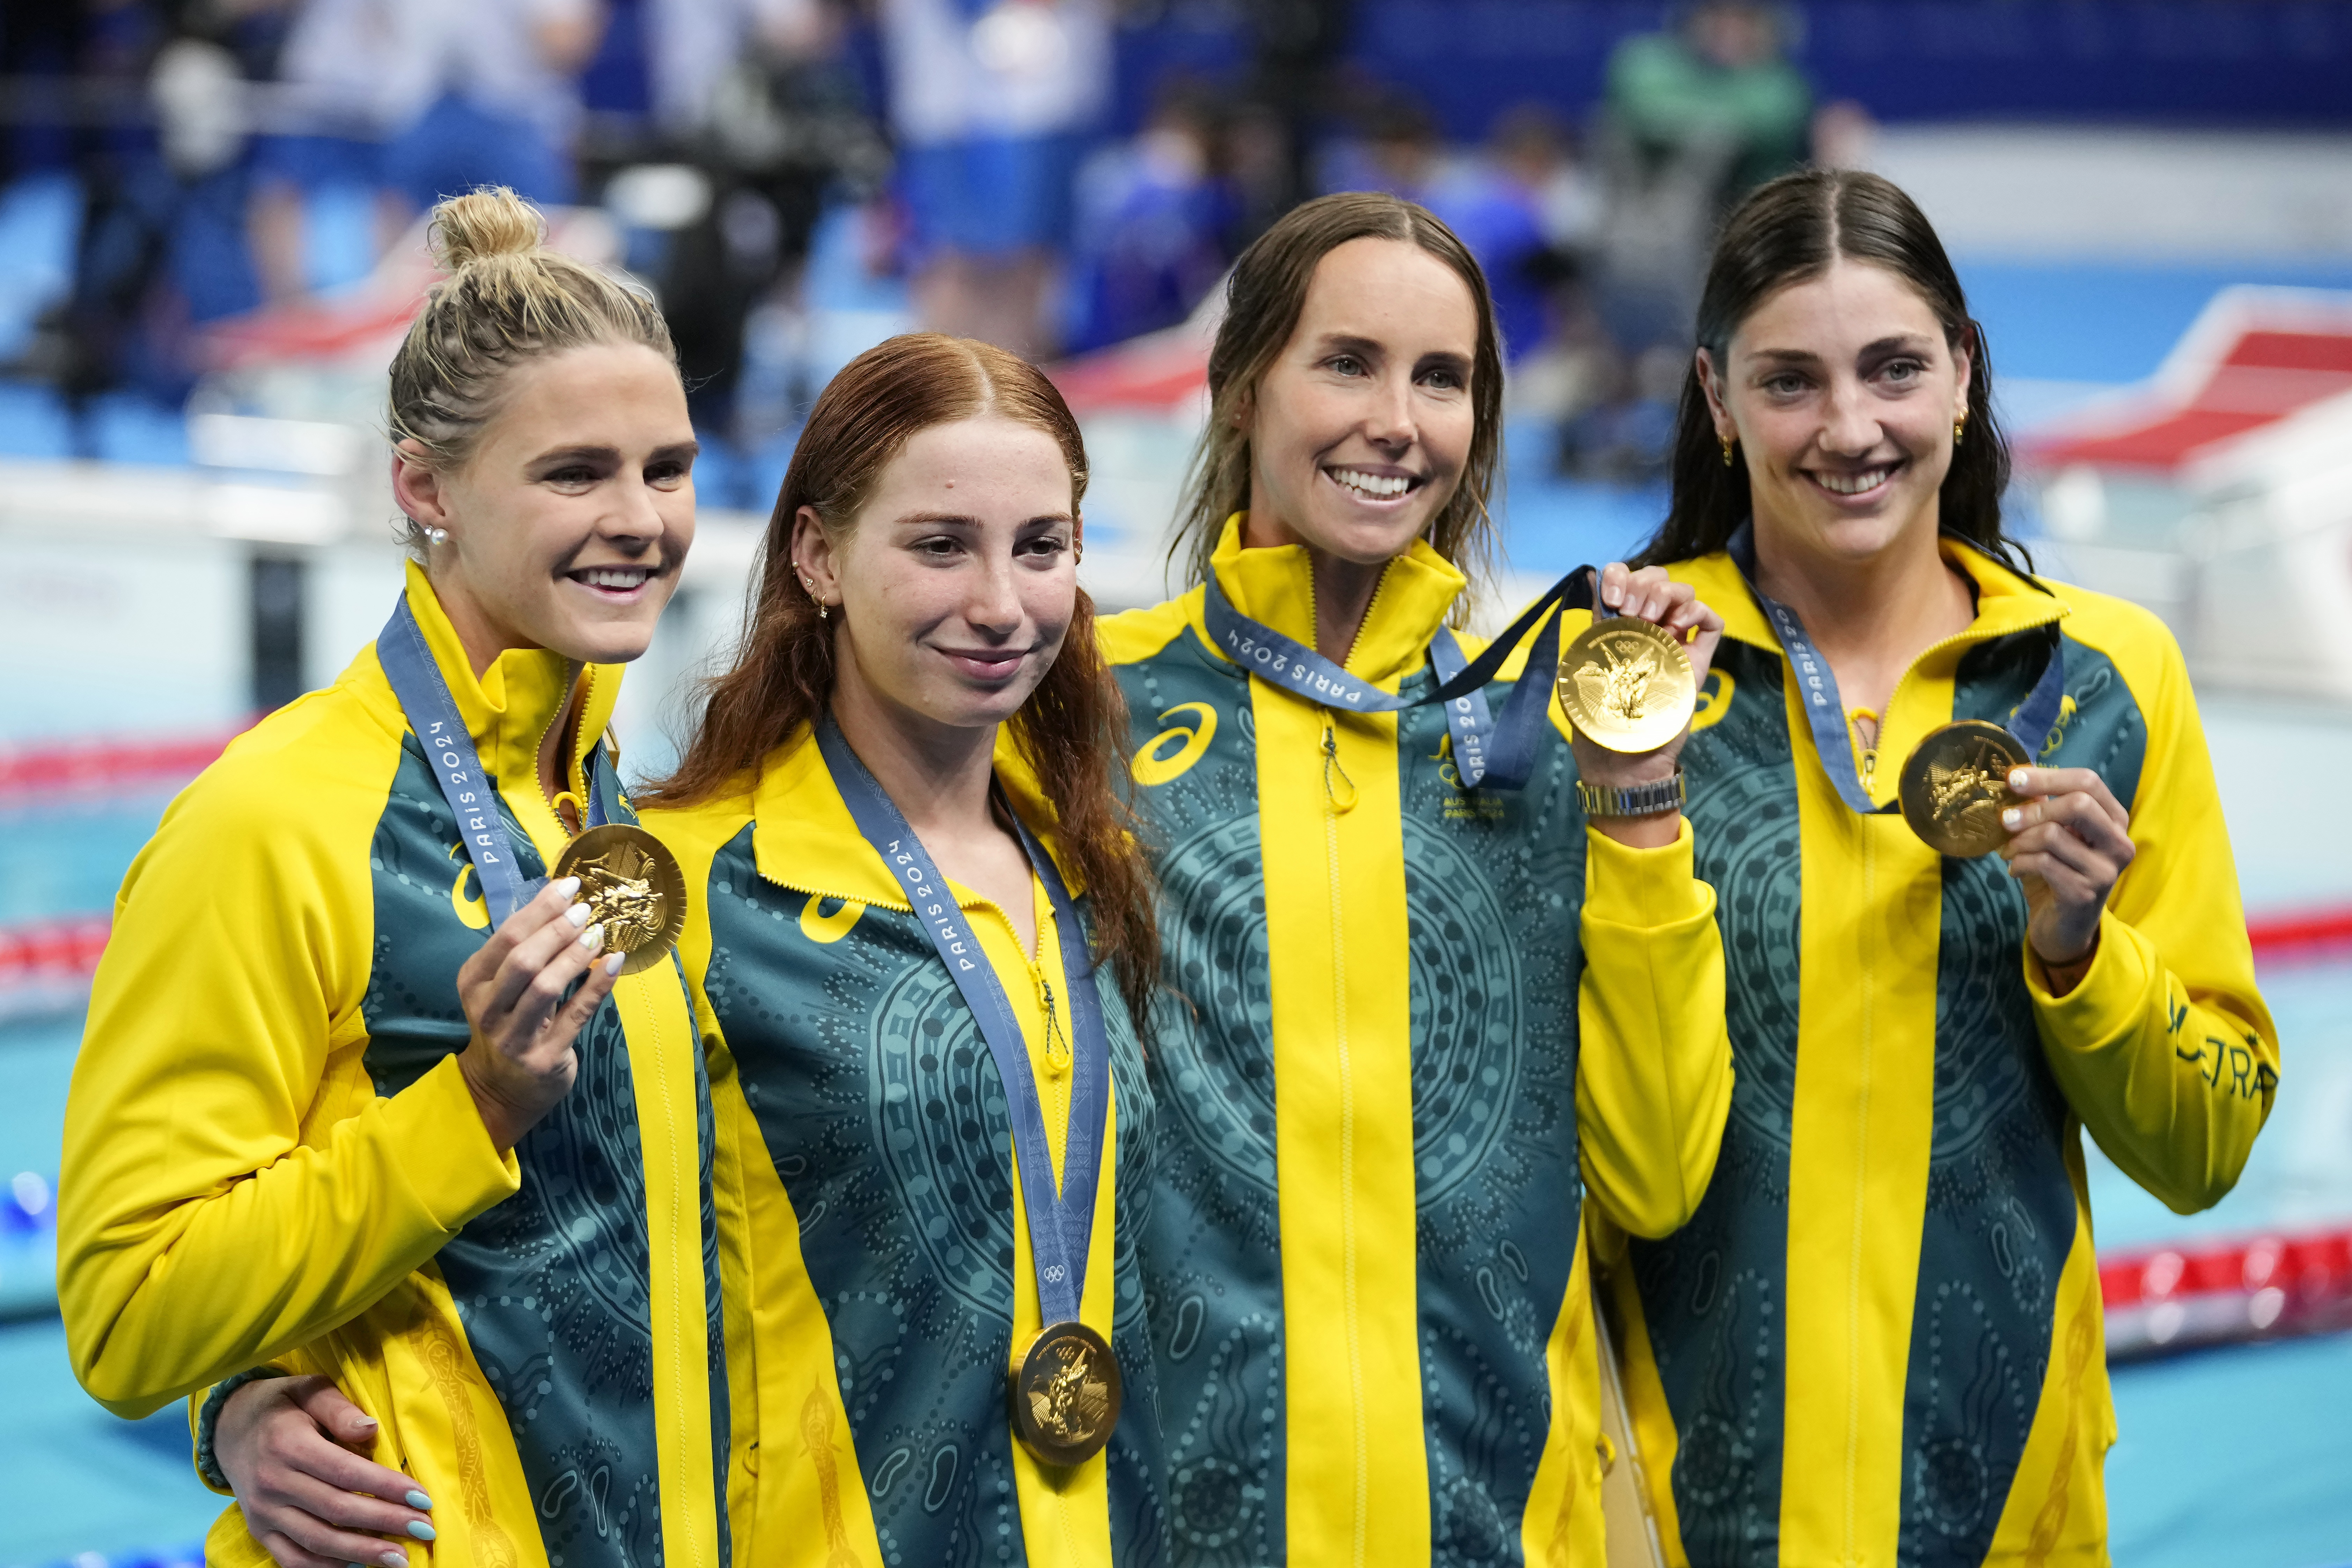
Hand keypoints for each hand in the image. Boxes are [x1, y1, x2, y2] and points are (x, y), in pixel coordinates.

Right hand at [216, 1376, 433, 1567]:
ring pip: (317, 1540)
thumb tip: (371, 1429)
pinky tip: (359, 1565)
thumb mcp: (310, 1390)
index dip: (386, 1487)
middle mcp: (273, 1483)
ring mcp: (263, 1512)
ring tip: (401, 1559)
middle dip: (385, 1523)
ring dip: (362, 1553)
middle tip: (426, 1530)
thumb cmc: (282, 1404)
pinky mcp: (259, 1530)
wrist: (230, 1426)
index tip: (423, 1498)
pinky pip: (292, 1559)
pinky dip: (326, 1567)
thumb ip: (340, 1409)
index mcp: (288, 1445)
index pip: (346, 1472)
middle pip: (337, 1510)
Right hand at [456, 874, 621, 1151]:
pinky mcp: (544, 1058)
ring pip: (546, 987)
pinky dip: (598, 986)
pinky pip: (575, 1015)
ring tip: (599, 934)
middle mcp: (488, 1009)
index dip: (540, 908)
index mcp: (474, 982)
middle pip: (523, 960)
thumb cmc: (506, 1026)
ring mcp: (514, 1037)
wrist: (498, 1091)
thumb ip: (521, 952)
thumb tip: (560, 904)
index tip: (570, 885)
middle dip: (557, 929)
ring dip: (577, 955)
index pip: (506, 937)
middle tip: (587, 910)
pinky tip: (615, 963)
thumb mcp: (499, 989)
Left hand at [1571, 563, 1725, 846]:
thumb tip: (1590, 579)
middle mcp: (1649, 630)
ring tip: (1653, 622)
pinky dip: (1697, 611)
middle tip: (1633, 613)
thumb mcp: (1586, 669)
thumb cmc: (1600, 722)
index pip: (1627, 580)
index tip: (1613, 597)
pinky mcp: (1698, 661)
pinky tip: (1678, 627)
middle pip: (1657, 579)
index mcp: (1619, 628)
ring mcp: (1676, 643)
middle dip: (1643, 583)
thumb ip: (1594, 626)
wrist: (1625, 761)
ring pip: (1683, 592)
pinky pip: (1711, 621)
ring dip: (1667, 594)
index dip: (1621, 575)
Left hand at [1996, 764, 2133, 987]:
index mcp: (2114, 819)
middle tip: (2005, 819)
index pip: (2088, 781)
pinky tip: (2015, 870)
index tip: (2013, 778)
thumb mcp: (2052, 835)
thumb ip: (2042, 807)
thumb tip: (2016, 779)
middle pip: (2079, 804)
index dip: (2048, 777)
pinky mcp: (2085, 893)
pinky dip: (2019, 863)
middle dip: (2034, 809)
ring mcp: (2105, 870)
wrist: (2064, 926)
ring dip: (2019, 841)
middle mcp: (2118, 843)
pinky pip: (2043, 863)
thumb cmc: (2057, 872)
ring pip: (2054, 835)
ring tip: (2008, 851)